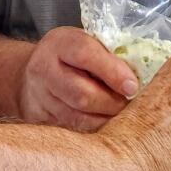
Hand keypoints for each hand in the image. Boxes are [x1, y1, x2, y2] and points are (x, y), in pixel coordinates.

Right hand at [16, 26, 137, 131]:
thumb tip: (140, 75)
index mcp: (60, 43)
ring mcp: (38, 96)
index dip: (113, 72)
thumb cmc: (69, 56)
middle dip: (112, 103)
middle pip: (82, 93)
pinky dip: (92, 127)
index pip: (86, 55)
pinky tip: (103, 121)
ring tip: (119, 114)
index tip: (133, 87)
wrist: (30, 74)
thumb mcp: (85, 43)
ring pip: (77, 116)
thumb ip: (108, 54)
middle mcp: (44, 69)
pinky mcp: (38, 117)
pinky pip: (71, 128)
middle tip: (130, 104)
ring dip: (105, 118)